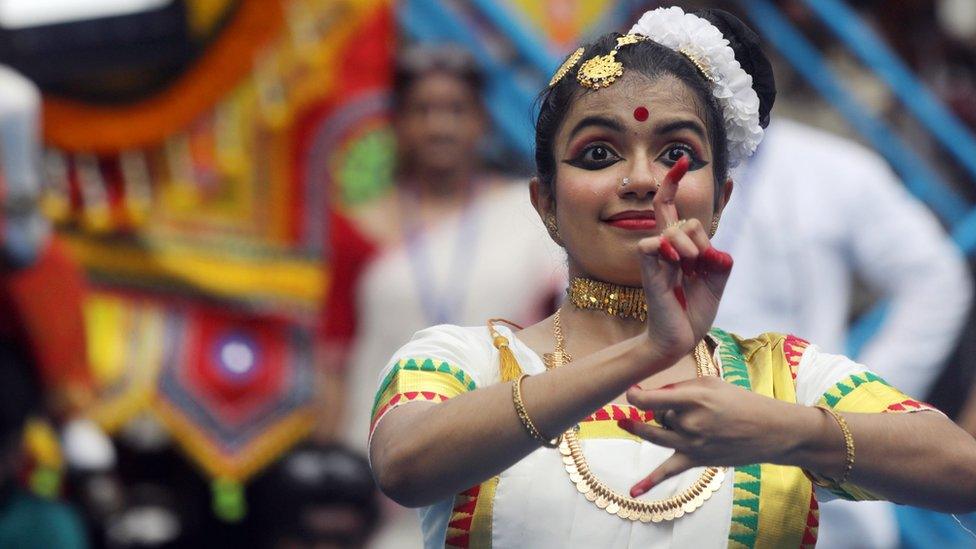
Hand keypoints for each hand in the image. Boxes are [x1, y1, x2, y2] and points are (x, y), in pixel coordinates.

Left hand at [617, 378, 804, 495]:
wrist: (771, 430)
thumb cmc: (742, 401)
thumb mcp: (712, 383)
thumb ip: (681, 387)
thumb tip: (658, 395)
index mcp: (694, 399)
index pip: (652, 399)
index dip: (636, 395)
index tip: (632, 391)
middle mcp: (690, 422)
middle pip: (658, 415)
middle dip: (661, 408)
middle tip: (673, 403)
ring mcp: (692, 444)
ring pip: (656, 435)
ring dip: (640, 429)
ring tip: (623, 422)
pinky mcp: (696, 460)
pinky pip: (668, 471)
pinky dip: (650, 482)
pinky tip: (633, 492)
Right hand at [637, 156, 732, 359]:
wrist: (678, 340)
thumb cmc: (693, 312)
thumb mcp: (716, 282)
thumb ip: (719, 262)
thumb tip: (716, 250)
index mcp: (679, 247)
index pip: (671, 207)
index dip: (674, 182)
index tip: (684, 159)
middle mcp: (664, 248)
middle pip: (673, 212)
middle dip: (696, 232)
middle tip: (703, 261)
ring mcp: (655, 258)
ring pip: (673, 229)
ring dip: (692, 245)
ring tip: (694, 268)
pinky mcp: (648, 271)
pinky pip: (651, 245)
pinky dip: (669, 250)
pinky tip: (678, 264)